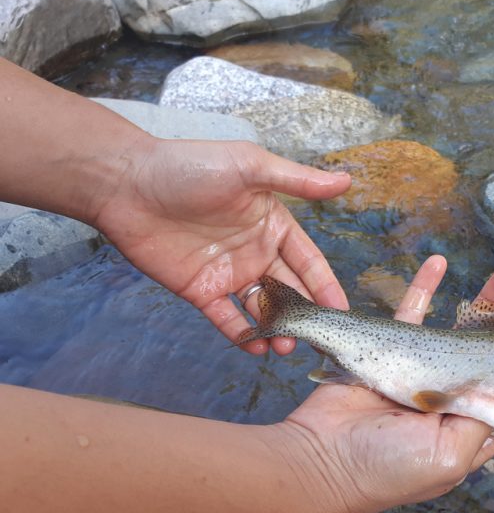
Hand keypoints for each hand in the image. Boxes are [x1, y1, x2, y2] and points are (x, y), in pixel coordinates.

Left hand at [94, 138, 349, 354]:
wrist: (127, 184)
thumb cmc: (190, 167)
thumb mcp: (251, 166)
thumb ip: (298, 180)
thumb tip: (345, 182)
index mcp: (272, 224)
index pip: (307, 261)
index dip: (325, 285)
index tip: (340, 311)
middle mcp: (255, 251)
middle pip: (289, 290)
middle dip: (304, 315)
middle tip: (316, 338)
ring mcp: (228, 272)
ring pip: (261, 309)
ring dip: (277, 329)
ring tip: (286, 346)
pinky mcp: (200, 290)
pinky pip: (226, 318)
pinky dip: (243, 334)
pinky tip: (257, 346)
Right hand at [278, 256, 493, 512]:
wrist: (321, 459)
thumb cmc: (386, 468)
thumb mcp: (449, 457)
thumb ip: (480, 421)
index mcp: (471, 426)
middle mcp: (452, 397)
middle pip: (492, 352)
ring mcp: (422, 372)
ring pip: (459, 327)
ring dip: (484, 299)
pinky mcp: (390, 352)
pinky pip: (410, 312)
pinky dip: (424, 287)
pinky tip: (437, 263)